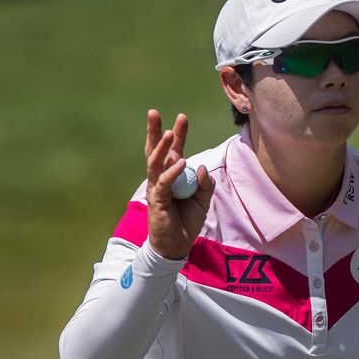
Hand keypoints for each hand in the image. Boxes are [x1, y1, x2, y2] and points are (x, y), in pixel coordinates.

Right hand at [144, 110, 214, 259]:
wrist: (177, 245)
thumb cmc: (187, 222)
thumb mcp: (203, 201)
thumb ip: (205, 184)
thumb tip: (200, 166)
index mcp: (172, 176)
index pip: (174, 150)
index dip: (178, 134)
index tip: (182, 117)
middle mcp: (161, 178)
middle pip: (156, 151)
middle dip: (155, 131)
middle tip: (153, 112)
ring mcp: (156, 188)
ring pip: (155, 163)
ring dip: (161, 148)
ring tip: (167, 133)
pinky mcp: (156, 200)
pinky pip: (163, 183)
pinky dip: (172, 172)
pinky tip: (181, 162)